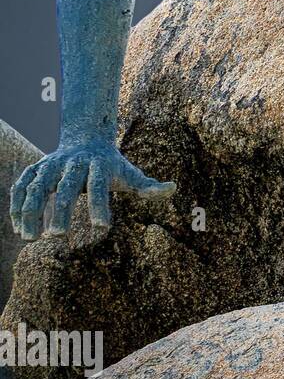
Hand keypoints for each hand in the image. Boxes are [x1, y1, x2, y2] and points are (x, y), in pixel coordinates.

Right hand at [9, 139, 175, 240]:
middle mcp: (73, 164)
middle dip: (60, 212)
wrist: (86, 139)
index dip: (100, 206)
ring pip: (36, 187)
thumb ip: (149, 186)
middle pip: (65, 189)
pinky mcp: (35, 169)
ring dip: (30, 212)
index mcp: (99, 166)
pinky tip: (18, 227)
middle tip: (57, 236)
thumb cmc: (113, 165)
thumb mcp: (132, 173)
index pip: (100, 187)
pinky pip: (20, 186)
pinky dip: (16, 205)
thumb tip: (172, 189)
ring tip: (30, 238)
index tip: (102, 228)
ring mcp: (51, 165)